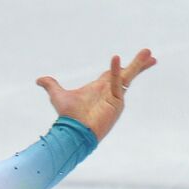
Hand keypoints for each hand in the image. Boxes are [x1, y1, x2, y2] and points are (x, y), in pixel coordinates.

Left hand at [36, 49, 156, 142]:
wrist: (74, 133)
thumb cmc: (68, 117)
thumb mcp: (58, 96)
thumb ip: (51, 86)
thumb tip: (39, 80)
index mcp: (98, 89)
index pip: (112, 74)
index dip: (119, 66)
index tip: (125, 58)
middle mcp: (108, 92)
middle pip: (126, 74)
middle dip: (137, 64)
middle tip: (150, 55)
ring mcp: (114, 98)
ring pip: (128, 77)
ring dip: (138, 65)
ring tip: (149, 54)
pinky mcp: (116, 104)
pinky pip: (117, 84)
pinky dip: (116, 73)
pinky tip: (115, 59)